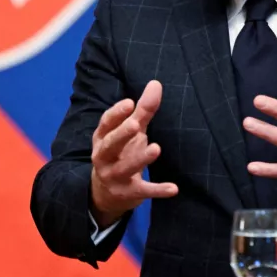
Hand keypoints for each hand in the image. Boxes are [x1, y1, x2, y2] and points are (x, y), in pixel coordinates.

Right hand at [90, 80, 178, 226]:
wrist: (105, 194)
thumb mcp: (129, 132)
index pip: (106, 124)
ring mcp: (114, 176)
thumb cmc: (121, 152)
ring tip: (156, 148)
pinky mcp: (128, 193)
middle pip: (110, 145)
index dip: (116, 114)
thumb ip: (143, 110)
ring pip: (125, 168)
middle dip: (121, 135)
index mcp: (103, 138)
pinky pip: (143, 191)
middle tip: (135, 125)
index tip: (129, 103)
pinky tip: (174, 188)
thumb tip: (156, 83)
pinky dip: (157, 190)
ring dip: (140, 159)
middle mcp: (104, 157)